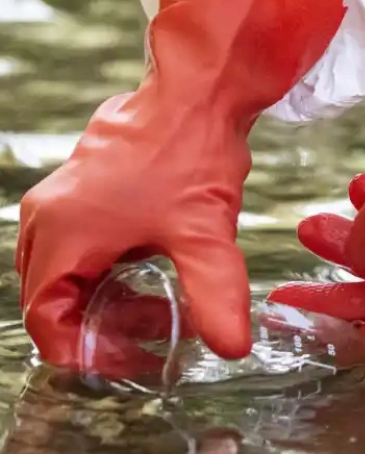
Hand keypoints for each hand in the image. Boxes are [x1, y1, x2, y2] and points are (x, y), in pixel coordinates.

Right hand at [18, 0, 346, 373]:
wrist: (196, 91)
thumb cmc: (192, 153)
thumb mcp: (206, 234)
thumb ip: (215, 295)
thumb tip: (231, 348)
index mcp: (63, 235)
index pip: (46, 320)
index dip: (87, 352)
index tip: (132, 362)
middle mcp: (49, 218)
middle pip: (55, 298)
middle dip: (102, 327)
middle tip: (155, 338)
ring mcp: (62, 200)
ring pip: (68, 272)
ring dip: (109, 298)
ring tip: (165, 310)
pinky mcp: (83, 188)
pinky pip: (81, 246)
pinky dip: (111, 270)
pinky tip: (156, 273)